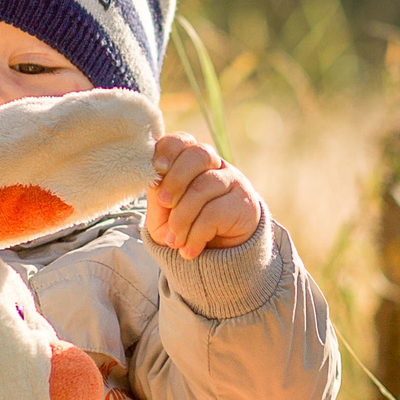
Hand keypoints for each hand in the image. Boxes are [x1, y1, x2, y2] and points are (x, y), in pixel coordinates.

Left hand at [147, 133, 263, 259]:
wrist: (213, 257)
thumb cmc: (183, 227)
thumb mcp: (163, 213)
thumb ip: (157, 193)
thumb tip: (154, 179)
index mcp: (191, 161)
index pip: (182, 141)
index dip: (168, 150)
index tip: (157, 169)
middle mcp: (215, 165)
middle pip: (198, 155)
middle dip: (175, 180)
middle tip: (165, 204)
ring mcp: (233, 182)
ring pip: (203, 187)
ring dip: (182, 218)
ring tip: (175, 241)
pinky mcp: (244, 204)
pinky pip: (215, 213)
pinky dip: (196, 234)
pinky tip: (190, 249)